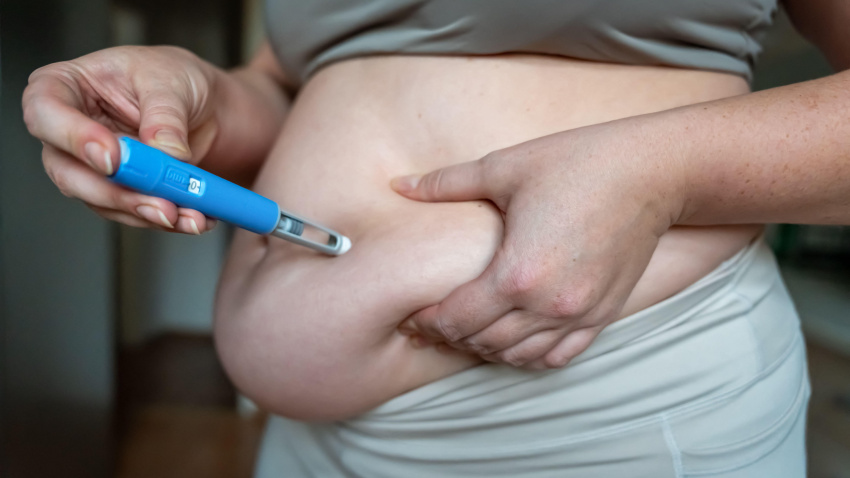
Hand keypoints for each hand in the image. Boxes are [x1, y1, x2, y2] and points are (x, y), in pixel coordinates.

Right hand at [22, 46, 221, 233]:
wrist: (207, 105)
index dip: (73, 139)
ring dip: (144, 211)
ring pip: (101, 201)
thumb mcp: (172, 82)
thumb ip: (165, 117)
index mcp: (66, 86)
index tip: (112, 159)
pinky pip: (132, 213)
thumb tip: (164, 151)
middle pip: (67, 171)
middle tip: (155, 200)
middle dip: (114, 192)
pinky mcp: (120, 191)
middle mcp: (72, 130)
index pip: (45, 112)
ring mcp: (92, 166)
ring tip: (183, 212)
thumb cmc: (174, 77)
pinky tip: (192, 217)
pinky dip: (165, 219)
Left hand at [393, 119, 684, 368]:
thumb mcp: (504, 168)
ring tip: (471, 332)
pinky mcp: (605, 315)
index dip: (429, 321)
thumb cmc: (578, 163)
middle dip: (452, 337)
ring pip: (520, 356)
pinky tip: (516, 341)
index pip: (457, 318)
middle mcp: (548, 305)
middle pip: (484, 342)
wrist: (653, 172)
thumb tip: (398, 185)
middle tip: (433, 325)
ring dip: (489, 349)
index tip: (415, 316)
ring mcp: (580, 315)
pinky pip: (560, 356)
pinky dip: (531, 356)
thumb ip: (446, 184)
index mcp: (517, 273)